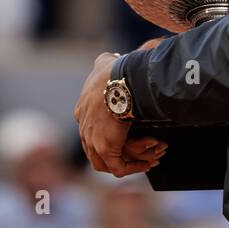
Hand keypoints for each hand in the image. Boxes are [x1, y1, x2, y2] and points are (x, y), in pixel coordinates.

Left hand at [74, 53, 166, 176]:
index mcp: (82, 112)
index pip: (90, 131)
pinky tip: (146, 165)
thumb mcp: (104, 63)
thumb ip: (104, 63)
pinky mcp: (105, 148)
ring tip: (143, 162)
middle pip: (95, 151)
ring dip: (125, 164)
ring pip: (105, 163)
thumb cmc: (114, 71)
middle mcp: (83, 129)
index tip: (122, 138)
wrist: (118, 82)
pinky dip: (133, 169)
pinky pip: (119, 168)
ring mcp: (92, 140)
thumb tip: (109, 58)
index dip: (105, 136)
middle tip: (133, 156)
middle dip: (114, 155)